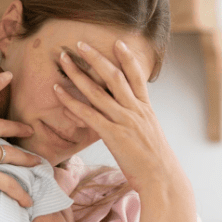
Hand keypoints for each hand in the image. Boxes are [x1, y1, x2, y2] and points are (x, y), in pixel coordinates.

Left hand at [53, 41, 185, 193]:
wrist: (163, 179)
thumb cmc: (156, 162)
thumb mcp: (151, 135)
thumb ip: (139, 122)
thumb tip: (130, 117)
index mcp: (146, 109)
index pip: (137, 76)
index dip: (127, 58)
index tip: (117, 42)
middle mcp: (135, 111)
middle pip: (114, 76)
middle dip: (96, 57)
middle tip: (80, 43)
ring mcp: (124, 121)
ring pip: (98, 91)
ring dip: (78, 73)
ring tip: (64, 59)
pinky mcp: (113, 135)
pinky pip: (88, 114)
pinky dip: (71, 100)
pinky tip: (58, 91)